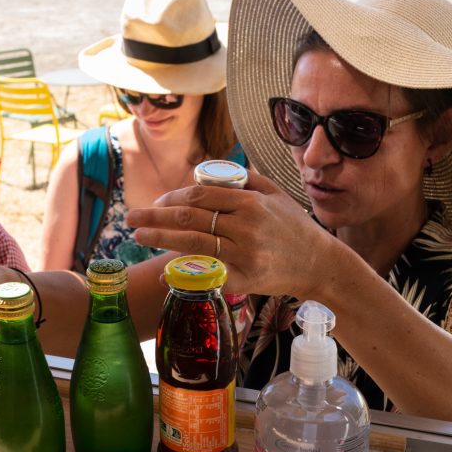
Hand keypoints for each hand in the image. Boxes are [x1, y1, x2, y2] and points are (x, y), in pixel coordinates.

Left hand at [125, 168, 328, 300]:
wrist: (320, 264)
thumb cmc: (295, 227)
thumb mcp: (275, 194)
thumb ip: (246, 178)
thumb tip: (210, 171)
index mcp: (250, 203)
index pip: (199, 196)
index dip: (172, 198)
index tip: (157, 202)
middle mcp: (245, 228)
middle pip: (189, 218)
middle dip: (155, 216)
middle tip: (131, 217)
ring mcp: (244, 255)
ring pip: (192, 244)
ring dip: (160, 239)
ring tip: (139, 236)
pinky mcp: (244, 281)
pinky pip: (206, 274)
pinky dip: (183, 272)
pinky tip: (163, 270)